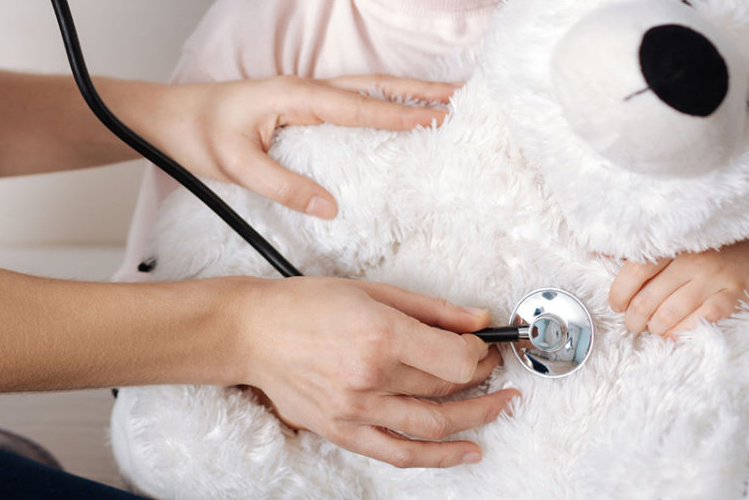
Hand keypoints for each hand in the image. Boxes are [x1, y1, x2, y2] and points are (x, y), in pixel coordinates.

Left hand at [143, 74, 456, 218]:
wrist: (166, 117)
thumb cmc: (196, 134)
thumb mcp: (235, 165)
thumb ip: (282, 185)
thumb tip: (329, 207)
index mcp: (294, 95)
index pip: (358, 106)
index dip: (400, 114)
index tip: (440, 118)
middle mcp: (305, 88)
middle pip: (374, 87)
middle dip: (421, 90)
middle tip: (464, 95)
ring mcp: (304, 94)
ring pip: (366, 90)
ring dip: (407, 93)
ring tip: (447, 99)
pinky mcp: (300, 105)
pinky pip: (351, 102)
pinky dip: (383, 103)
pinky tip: (399, 115)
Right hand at [239, 276, 518, 467]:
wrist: (252, 332)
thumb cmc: (304, 305)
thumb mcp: (371, 290)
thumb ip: (430, 309)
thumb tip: (477, 320)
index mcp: (379, 334)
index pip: (455, 359)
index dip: (478, 353)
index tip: (480, 345)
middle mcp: (370, 377)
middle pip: (447, 391)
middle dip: (480, 379)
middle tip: (491, 368)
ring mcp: (356, 410)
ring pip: (432, 427)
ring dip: (474, 419)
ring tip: (496, 407)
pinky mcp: (343, 431)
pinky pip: (400, 454)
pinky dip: (439, 457)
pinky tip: (468, 450)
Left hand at [608, 231, 748, 337]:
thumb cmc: (718, 247)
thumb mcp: (683, 240)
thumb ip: (647, 250)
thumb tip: (595, 249)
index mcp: (677, 244)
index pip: (637, 268)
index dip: (620, 291)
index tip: (616, 305)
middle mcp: (693, 259)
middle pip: (650, 296)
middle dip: (635, 317)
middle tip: (632, 325)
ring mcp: (715, 278)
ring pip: (671, 312)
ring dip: (655, 328)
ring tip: (652, 330)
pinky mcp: (734, 297)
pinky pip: (700, 321)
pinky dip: (682, 333)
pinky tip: (673, 337)